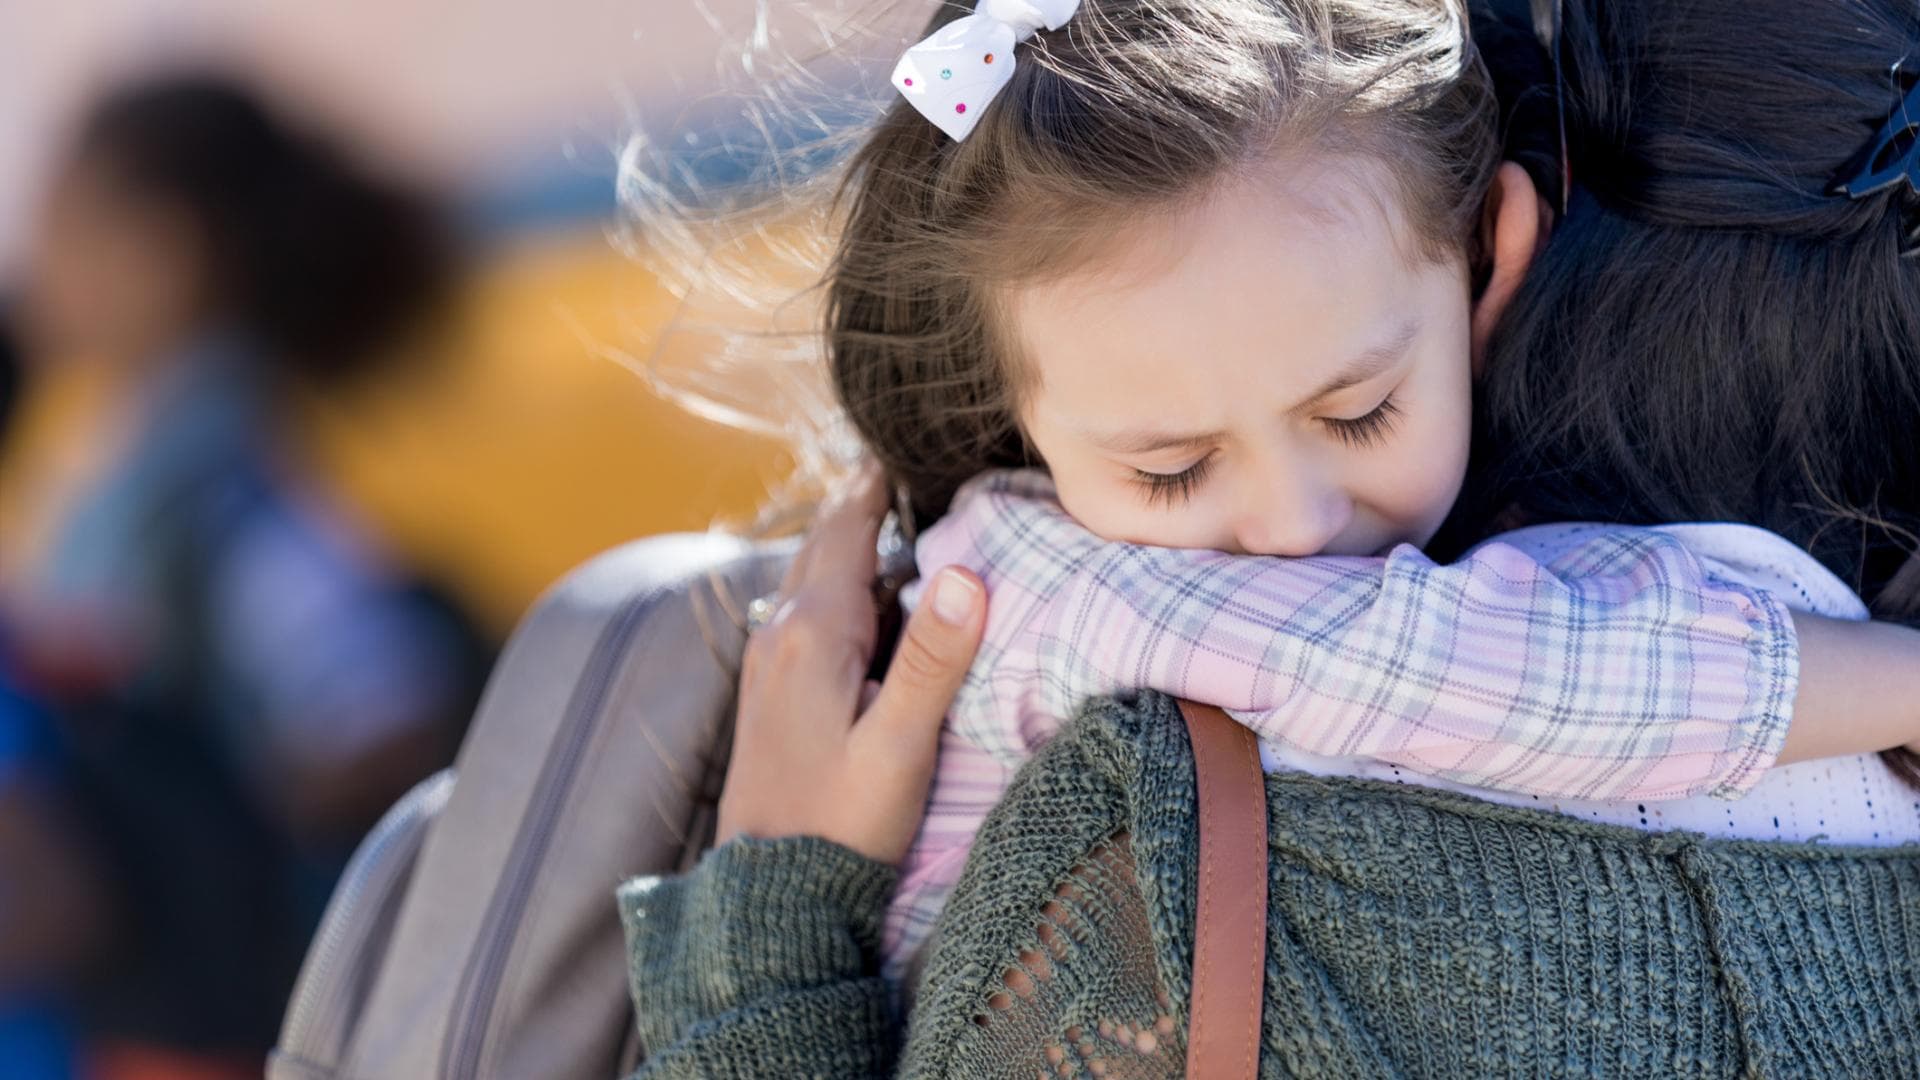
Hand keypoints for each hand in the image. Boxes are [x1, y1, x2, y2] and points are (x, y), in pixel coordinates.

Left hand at [716, 465, 986, 865]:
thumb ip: (933, 660)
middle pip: (822, 548)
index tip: (897, 443)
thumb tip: (967, 574)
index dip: (875, 487)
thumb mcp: (900, 746)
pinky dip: (833, 591)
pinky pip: (801, 618)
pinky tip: (859, 607)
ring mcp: (766, 668)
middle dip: (859, 508)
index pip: (847, 533)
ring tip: (886, 523)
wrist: (769, 898)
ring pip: (808, 583)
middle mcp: (778, 637)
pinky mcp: (768, 698)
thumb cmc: (843, 825)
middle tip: (897, 470)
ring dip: (844, 550)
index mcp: (812, 636)